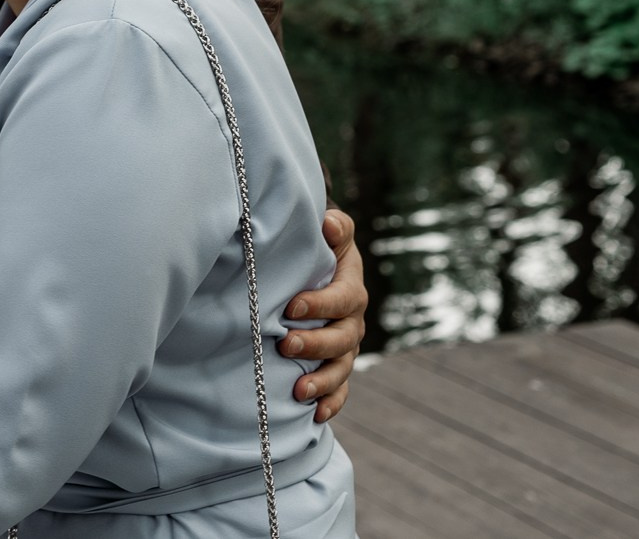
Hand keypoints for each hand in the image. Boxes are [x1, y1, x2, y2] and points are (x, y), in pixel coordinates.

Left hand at [279, 208, 365, 422]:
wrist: (320, 270)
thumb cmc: (319, 251)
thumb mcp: (329, 234)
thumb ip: (334, 228)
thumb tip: (327, 222)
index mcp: (351, 289)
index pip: (342, 298)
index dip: (320, 304)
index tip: (291, 307)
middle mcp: (353, 322)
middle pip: (341, 338)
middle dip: (314, 344)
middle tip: (285, 344)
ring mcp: (347, 348)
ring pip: (341, 368)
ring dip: (322, 381)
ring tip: (299, 390)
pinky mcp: (337, 367)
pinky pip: (340, 390)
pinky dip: (331, 403)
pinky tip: (316, 415)